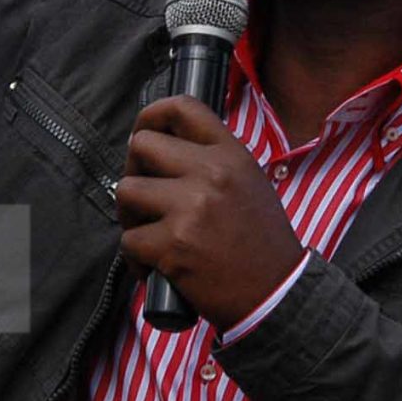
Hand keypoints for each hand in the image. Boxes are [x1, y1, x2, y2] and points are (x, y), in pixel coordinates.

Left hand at [114, 96, 302, 334]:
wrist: (276, 294)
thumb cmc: (260, 244)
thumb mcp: (249, 183)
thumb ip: (213, 162)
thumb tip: (164, 150)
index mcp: (231, 154)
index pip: (183, 107)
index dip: (152, 115)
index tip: (142, 133)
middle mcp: (211, 173)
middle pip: (141, 145)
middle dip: (133, 171)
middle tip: (143, 198)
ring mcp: (191, 208)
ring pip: (125, 191)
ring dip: (129, 216)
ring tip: (148, 233)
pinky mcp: (174, 245)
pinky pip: (129, 240)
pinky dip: (136, 259)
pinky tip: (156, 268)